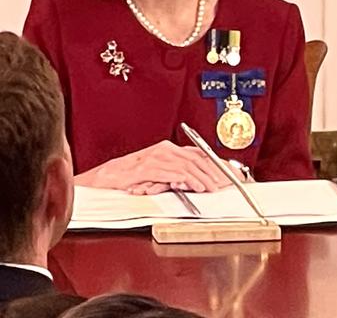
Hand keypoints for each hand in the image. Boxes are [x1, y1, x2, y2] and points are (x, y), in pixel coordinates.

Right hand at [75, 140, 232, 192]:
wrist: (102, 179)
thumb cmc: (128, 177)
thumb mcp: (156, 173)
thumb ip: (176, 173)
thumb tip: (199, 180)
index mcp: (168, 149)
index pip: (200, 154)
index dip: (219, 164)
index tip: (234, 173)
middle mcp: (164, 150)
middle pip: (197, 159)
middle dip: (215, 172)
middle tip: (228, 183)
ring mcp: (155, 157)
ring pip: (187, 166)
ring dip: (202, 178)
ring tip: (212, 188)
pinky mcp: (146, 168)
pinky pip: (170, 173)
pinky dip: (185, 179)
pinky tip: (193, 186)